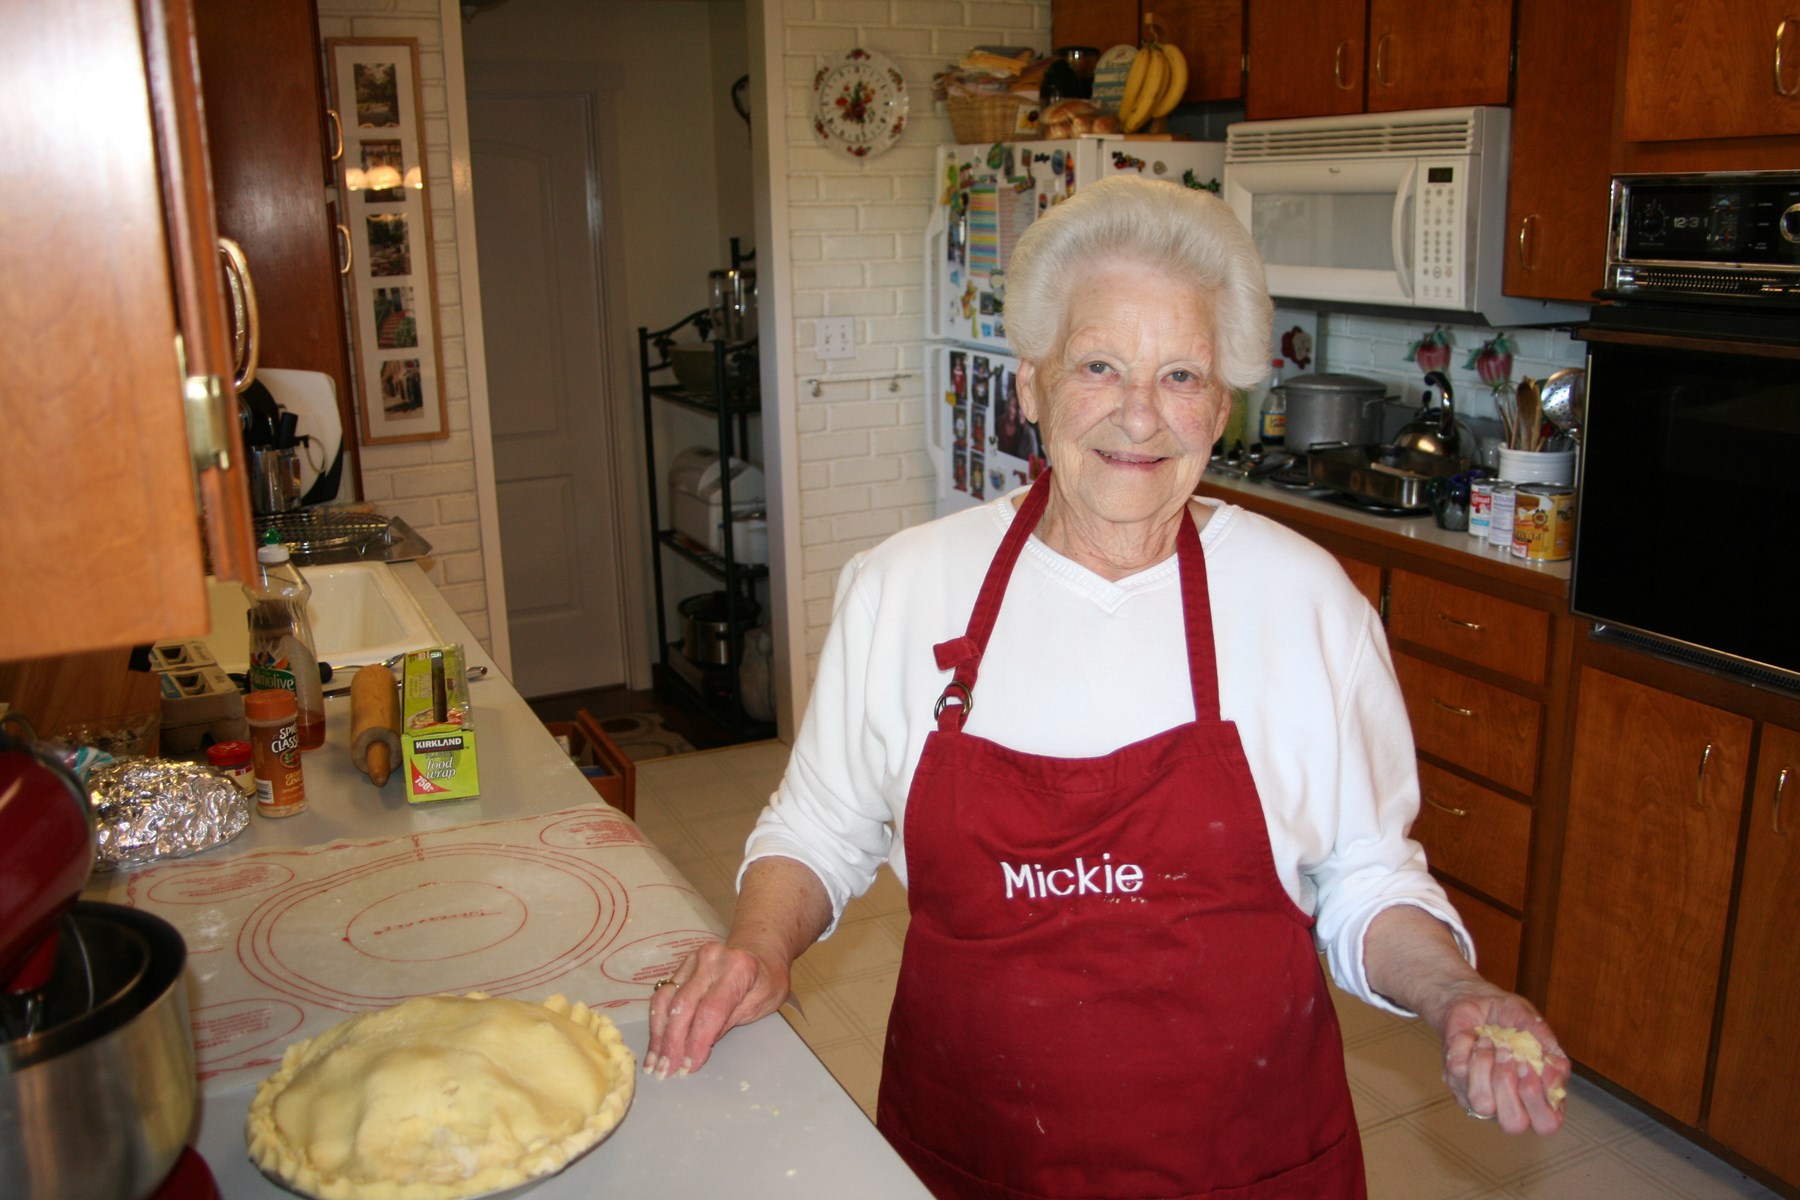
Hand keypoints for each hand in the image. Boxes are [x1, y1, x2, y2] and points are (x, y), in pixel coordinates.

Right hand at [644, 937, 791, 1078]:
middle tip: (666, 1072)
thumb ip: (728, 1022)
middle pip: (683, 1006)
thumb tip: (697, 1048)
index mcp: (737, 968)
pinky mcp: (680, 966)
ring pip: (666, 1000)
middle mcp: (710, 959)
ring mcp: (691, 960)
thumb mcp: (759, 1005)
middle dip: (673, 1043)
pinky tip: (655, 1045)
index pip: (711, 1010)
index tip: (689, 1067)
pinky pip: (662, 996)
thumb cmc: (766, 982)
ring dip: (658, 1036)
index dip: (697, 1041)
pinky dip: (656, 1023)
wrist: (759, 952)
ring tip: (654, 1064)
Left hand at [1439, 986, 1568, 1134]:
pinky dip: (1468, 1047)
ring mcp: (1479, 1098)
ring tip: (1491, 1041)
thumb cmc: (1508, 1017)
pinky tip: (1474, 1037)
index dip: (1539, 1100)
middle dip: (1509, 1085)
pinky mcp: (1455, 1083)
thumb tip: (1557, 1073)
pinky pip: (1459, 1073)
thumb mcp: (1536, 1027)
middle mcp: (1508, 1105)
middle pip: (1513, 1123)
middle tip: (1508, 1055)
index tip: (1528, 1064)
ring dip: (1486, 1065)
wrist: (1473, 999)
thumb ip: (1552, 1051)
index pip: (1546, 1123)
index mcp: (1537, 1098)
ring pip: (1482, 1102)